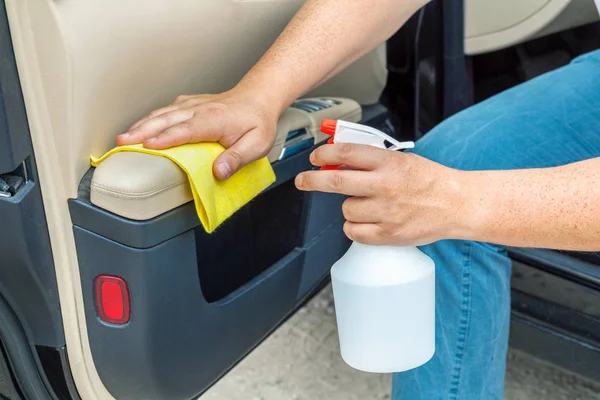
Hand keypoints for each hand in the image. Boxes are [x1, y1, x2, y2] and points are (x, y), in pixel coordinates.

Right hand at [115, 90, 278, 179]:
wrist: (258, 97)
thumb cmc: (257, 122)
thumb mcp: (257, 144)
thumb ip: (237, 158)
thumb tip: (218, 172)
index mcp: (214, 120)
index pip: (186, 130)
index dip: (167, 138)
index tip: (148, 146)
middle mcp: (199, 109)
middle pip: (166, 120)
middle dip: (142, 131)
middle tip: (122, 143)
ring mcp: (191, 105)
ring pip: (161, 113)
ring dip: (140, 125)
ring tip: (122, 138)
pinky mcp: (188, 104)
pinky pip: (165, 111)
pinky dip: (149, 119)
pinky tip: (138, 127)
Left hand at [295, 144, 467, 245]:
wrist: (457, 204)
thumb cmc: (429, 181)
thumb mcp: (402, 160)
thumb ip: (371, 160)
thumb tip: (337, 160)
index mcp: (390, 163)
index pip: (346, 153)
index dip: (323, 154)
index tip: (314, 158)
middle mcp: (386, 186)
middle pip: (336, 182)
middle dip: (312, 180)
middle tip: (302, 180)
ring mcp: (387, 212)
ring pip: (346, 209)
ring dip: (349, 206)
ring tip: (368, 204)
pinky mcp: (388, 234)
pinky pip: (354, 231)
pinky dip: (355, 226)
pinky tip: (369, 220)